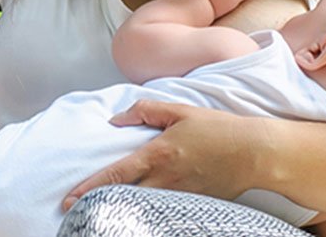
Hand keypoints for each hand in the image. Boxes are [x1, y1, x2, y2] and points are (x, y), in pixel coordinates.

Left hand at [62, 100, 273, 210]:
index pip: (116, 174)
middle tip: (74, 213)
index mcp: (158, 154)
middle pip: (122, 198)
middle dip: (96, 206)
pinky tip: (133, 214)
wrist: (255, 152)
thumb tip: (116, 119)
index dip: (89, 187)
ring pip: (140, 208)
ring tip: (100, 213)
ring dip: (119, 210)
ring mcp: (178, 196)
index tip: (69, 198)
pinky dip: (144, 213)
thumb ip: (145, 111)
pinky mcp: (192, 205)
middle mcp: (165, 179)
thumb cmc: (218, 129)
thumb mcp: (180, 110)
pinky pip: (161, 211)